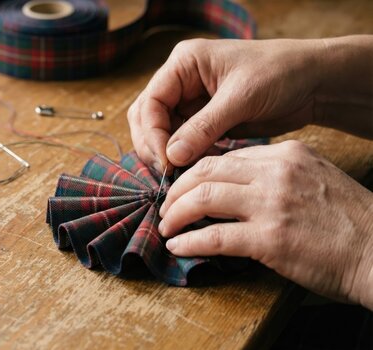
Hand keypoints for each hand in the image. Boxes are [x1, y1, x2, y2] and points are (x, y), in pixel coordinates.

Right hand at [127, 36, 372, 171]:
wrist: (314, 82)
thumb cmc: (281, 74)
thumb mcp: (241, 98)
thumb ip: (203, 128)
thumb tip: (172, 157)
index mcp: (184, 63)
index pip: (150, 102)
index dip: (153, 134)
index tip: (167, 161)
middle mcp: (181, 81)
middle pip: (147, 119)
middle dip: (154, 146)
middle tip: (169, 173)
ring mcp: (191, 101)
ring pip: (162, 134)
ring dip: (170, 155)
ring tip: (187, 173)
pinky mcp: (204, 121)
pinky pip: (183, 143)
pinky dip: (187, 157)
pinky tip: (202, 167)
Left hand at [158, 140, 372, 309]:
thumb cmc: (349, 221)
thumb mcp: (314, 179)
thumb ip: (276, 175)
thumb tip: (235, 185)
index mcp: (286, 155)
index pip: (225, 158)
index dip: (196, 174)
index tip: (183, 190)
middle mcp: (276, 172)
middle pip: (206, 171)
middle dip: (177, 190)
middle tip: (166, 207)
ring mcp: (272, 204)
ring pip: (203, 198)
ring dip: (176, 214)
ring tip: (166, 227)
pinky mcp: (270, 238)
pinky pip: (214, 236)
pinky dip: (189, 242)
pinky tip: (178, 247)